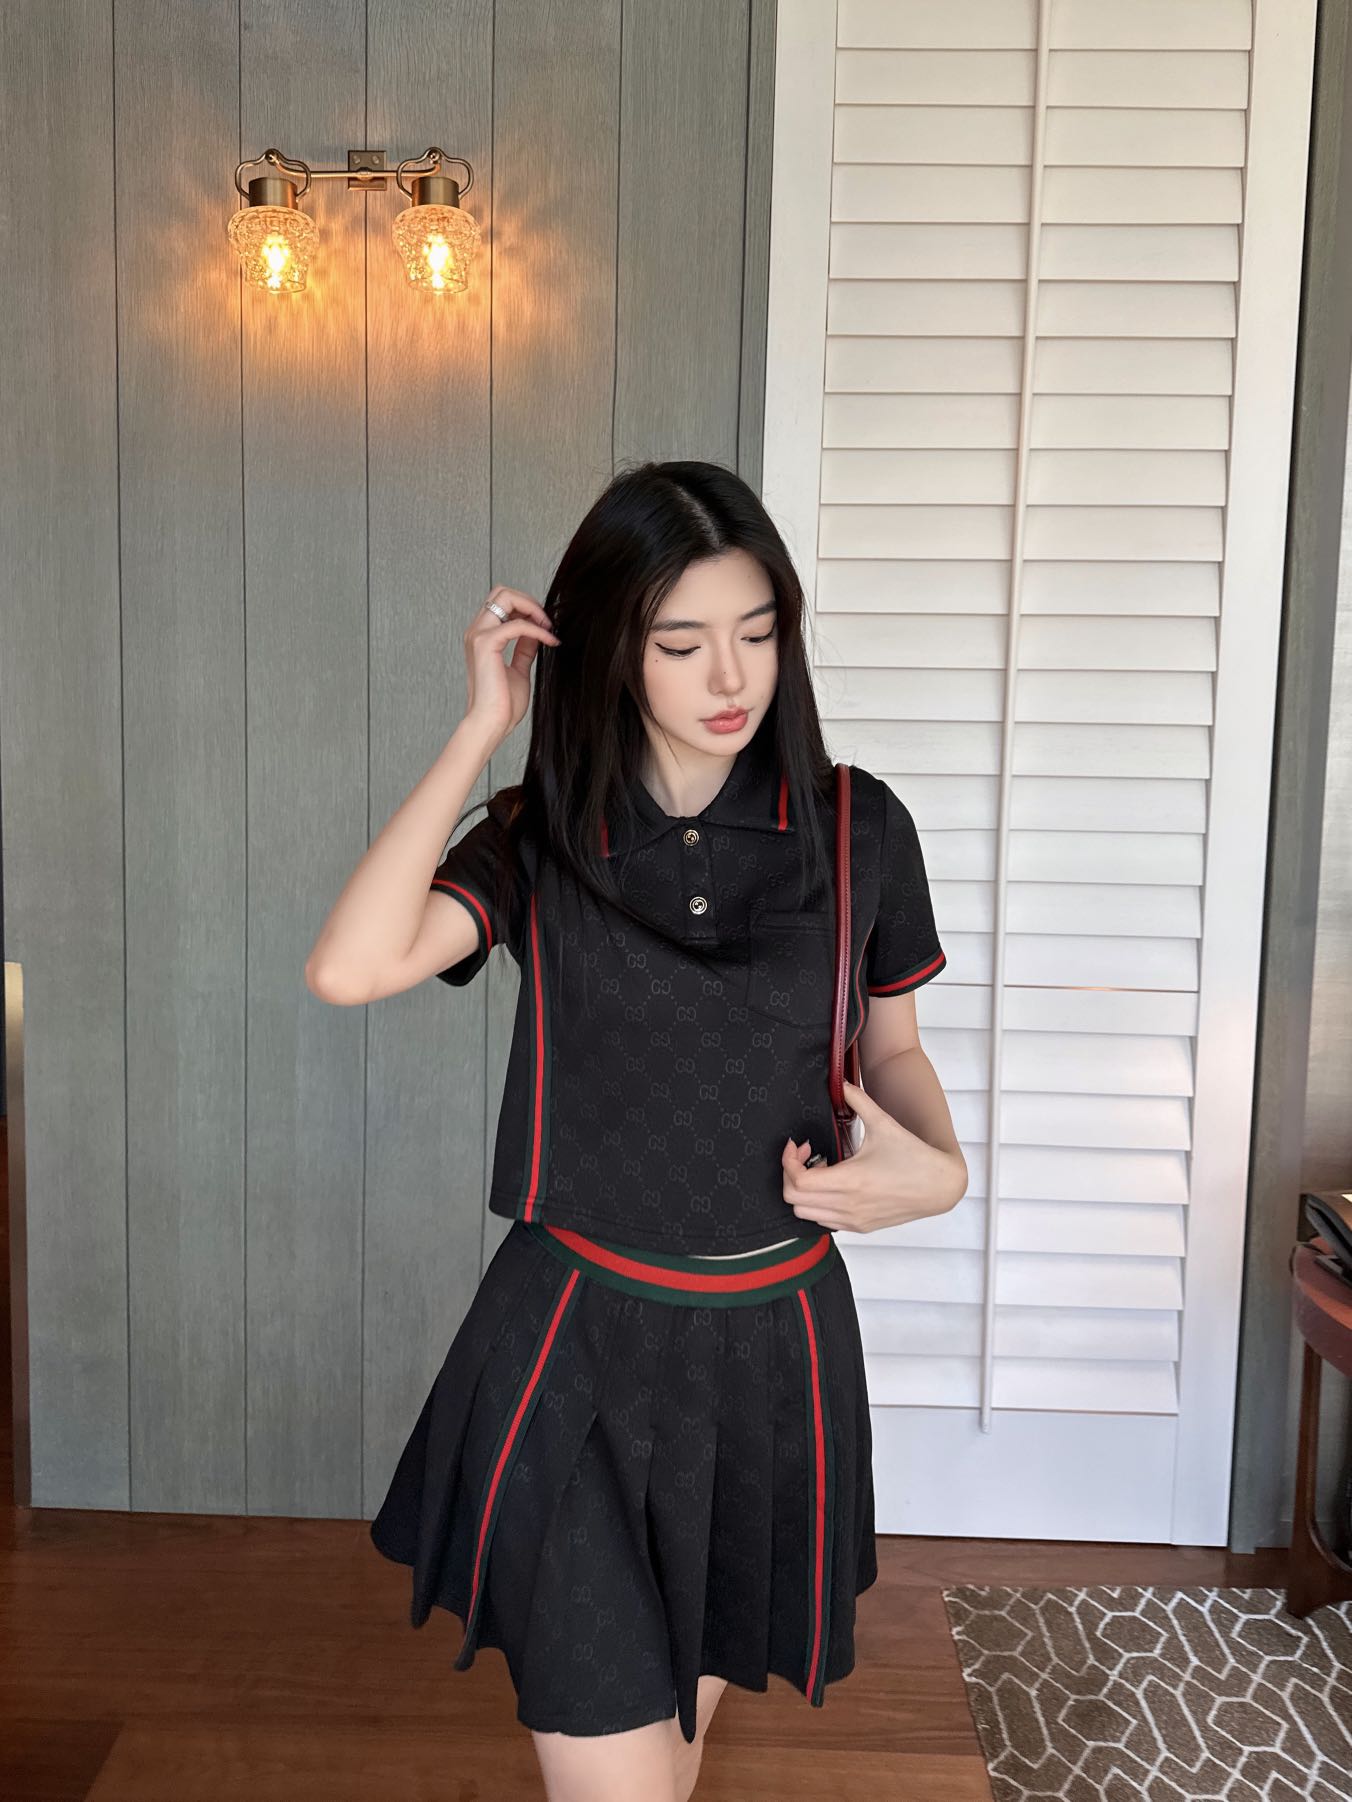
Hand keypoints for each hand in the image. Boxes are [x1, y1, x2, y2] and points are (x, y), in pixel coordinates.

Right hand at [463, 585, 560, 743]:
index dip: (526, 607)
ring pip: (505, 596)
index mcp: (482, 637)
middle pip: (501, 592)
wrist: (491, 723)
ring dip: (532, 608)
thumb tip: (536, 633)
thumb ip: (524, 648)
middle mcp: (476, 632)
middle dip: (529, 601)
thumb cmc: (502, 705)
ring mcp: (478, 636)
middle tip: (547, 621)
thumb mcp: (519, 669)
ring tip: (548, 628)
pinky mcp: (486, 644)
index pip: (502, 603)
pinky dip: (537, 630)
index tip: (546, 625)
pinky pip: (517, 624)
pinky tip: (549, 641)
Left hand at [781, 1081, 965, 1233]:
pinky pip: (824, 1221)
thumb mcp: (883, 1124)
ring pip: (805, 1214)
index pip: (798, 1182)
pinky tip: (833, 1184)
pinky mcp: (861, 1226)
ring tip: (820, 1169)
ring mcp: (854, 1220)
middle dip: (791, 1175)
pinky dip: (817, 1204)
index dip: (788, 1162)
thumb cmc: (913, 1156)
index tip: (797, 1145)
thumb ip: (858, 1100)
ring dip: (803, 1191)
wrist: (939, 1186)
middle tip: (804, 1155)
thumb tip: (841, 1084)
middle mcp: (848, 1205)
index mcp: (849, 1181)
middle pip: (794, 1200)